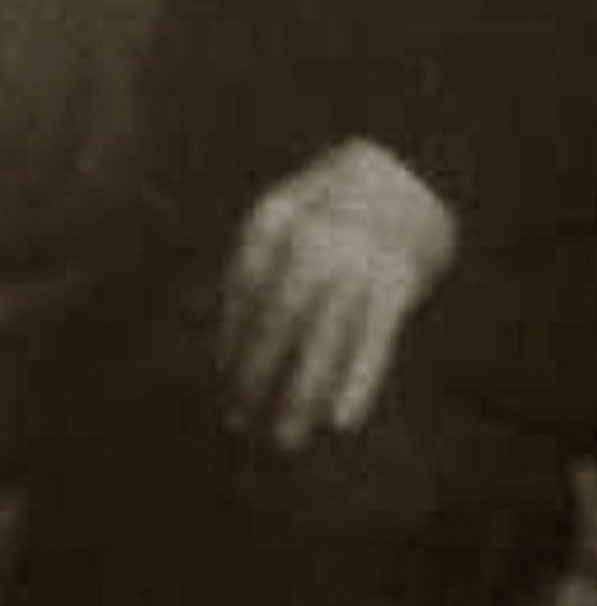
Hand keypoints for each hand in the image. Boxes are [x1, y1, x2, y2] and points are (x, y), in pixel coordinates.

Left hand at [216, 135, 457, 449]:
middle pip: (275, 323)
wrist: (415, 164)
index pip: (240, 293)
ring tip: (283, 440)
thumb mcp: (278, 211)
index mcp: (271, 221)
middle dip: (254, 375)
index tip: (220, 377)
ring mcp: (355, 265)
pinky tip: (339, 421)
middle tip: (235, 421)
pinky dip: (356, 382)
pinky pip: (374, 342)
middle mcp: (309, 244)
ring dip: (300, 394)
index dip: (228, 339)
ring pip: (321, 341)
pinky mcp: (398, 286)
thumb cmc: (334, 197)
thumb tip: (189, 317)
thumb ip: (239, 264)